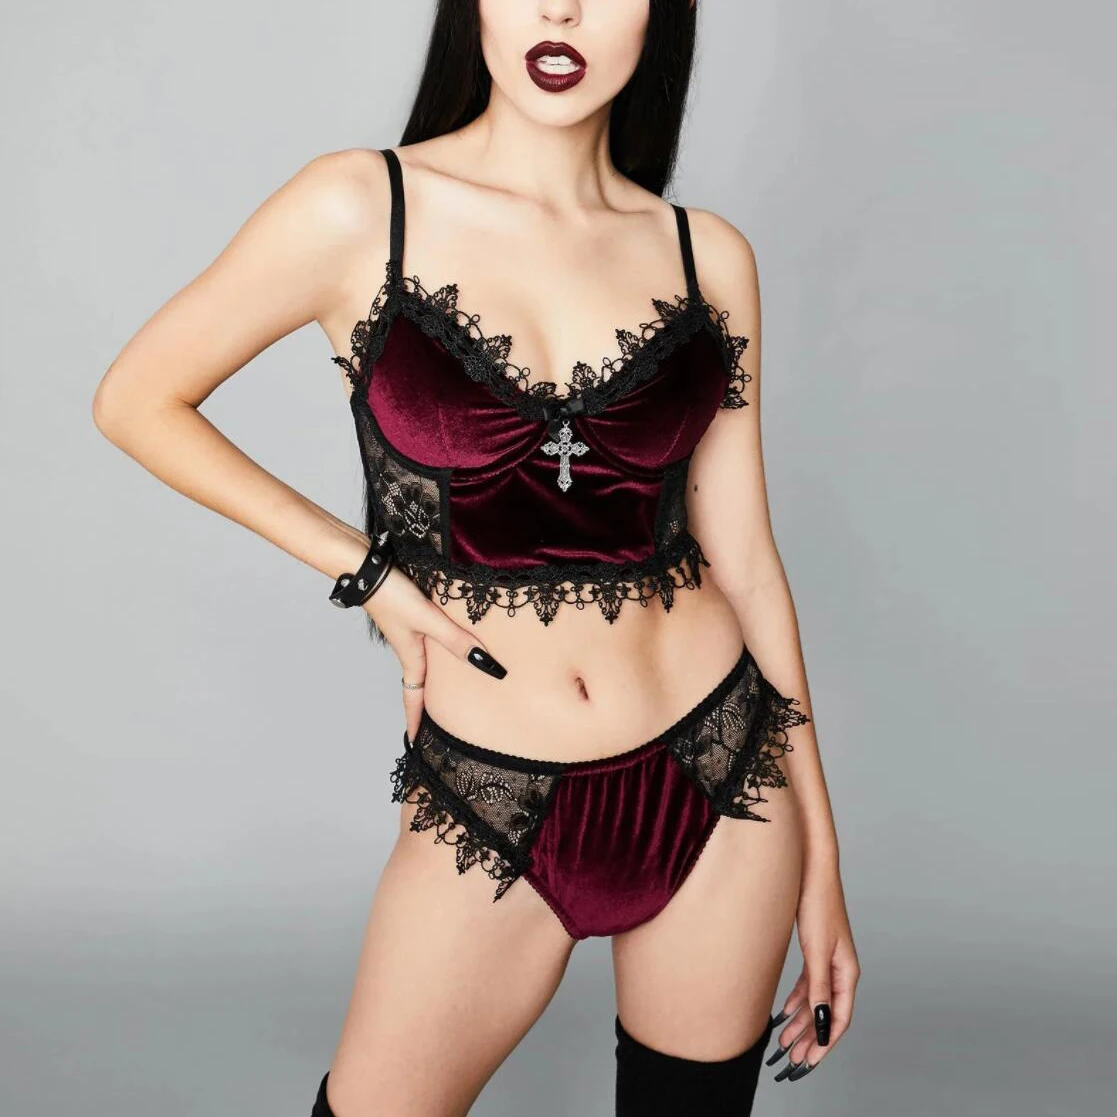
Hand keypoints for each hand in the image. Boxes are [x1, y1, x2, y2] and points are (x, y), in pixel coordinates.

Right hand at [363, 566, 507, 744]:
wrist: (368, 569)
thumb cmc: (393, 596)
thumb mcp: (429, 620)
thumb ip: (457, 641)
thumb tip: (487, 665)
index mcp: (412, 659)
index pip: (414, 699)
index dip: (415, 722)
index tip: (416, 744)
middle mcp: (409, 650)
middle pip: (419, 686)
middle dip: (426, 707)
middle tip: (436, 725)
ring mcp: (408, 634)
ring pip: (424, 664)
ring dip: (431, 681)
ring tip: (445, 693)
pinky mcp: (410, 617)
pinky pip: (426, 644)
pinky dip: (436, 654)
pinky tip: (447, 647)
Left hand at [766, 865, 859, 1082]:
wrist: (810, 868)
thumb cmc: (817, 903)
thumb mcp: (816, 951)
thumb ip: (819, 989)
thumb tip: (823, 1024)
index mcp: (847, 971)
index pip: (840, 1018)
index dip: (826, 1043)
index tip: (811, 1062)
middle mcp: (840, 968)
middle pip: (827, 1013)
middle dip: (811, 1039)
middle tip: (794, 1061)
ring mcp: (827, 959)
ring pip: (816, 1000)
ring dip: (801, 1022)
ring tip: (785, 1042)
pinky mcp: (814, 949)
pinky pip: (808, 984)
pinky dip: (797, 1001)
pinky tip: (785, 1013)